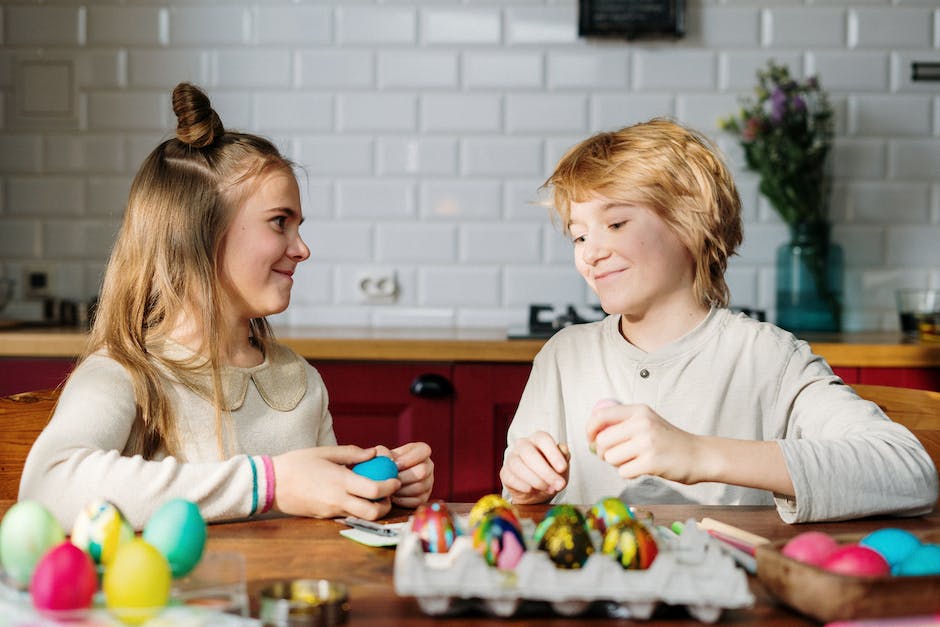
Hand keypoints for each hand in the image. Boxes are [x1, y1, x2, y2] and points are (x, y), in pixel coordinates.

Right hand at [271, 446, 399, 519]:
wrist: (269, 484)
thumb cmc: (295, 464)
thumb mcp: (324, 452)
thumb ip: (351, 453)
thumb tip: (373, 453)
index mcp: (340, 481)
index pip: (375, 490)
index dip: (390, 487)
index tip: (395, 480)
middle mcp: (338, 499)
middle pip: (373, 512)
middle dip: (386, 505)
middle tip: (388, 493)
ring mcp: (331, 511)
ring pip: (361, 517)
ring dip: (373, 510)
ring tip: (373, 496)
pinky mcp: (324, 517)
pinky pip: (347, 516)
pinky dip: (357, 510)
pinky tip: (355, 497)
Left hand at [380, 442, 433, 507]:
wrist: (384, 478)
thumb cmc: (383, 463)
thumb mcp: (382, 453)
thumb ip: (382, 452)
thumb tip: (390, 461)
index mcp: (422, 450)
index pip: (424, 451)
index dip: (408, 459)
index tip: (394, 465)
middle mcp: (429, 466)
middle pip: (422, 472)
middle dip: (403, 477)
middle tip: (389, 480)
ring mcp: (428, 483)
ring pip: (419, 487)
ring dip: (400, 490)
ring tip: (388, 489)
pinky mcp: (424, 498)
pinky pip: (416, 501)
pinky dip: (401, 500)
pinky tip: (392, 497)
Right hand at [499, 431, 569, 504]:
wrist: (538, 492)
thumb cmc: (551, 473)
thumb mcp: (562, 466)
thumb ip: (564, 457)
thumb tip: (563, 449)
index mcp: (538, 439)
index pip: (543, 439)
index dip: (553, 453)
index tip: (562, 468)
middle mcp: (523, 445)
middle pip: (529, 453)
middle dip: (545, 471)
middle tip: (558, 484)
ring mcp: (511, 458)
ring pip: (518, 465)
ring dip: (536, 480)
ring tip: (549, 489)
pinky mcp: (505, 473)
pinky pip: (510, 478)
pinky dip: (523, 486)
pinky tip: (532, 490)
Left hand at [586, 402, 702, 483]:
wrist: (699, 455)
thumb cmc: (669, 440)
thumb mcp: (647, 421)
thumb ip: (622, 423)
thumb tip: (592, 437)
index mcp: (638, 411)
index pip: (601, 415)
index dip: (590, 429)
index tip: (590, 439)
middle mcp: (642, 424)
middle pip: (602, 441)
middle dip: (604, 452)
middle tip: (617, 455)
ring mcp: (647, 443)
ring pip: (610, 458)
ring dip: (618, 464)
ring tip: (634, 460)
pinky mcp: (651, 462)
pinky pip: (623, 472)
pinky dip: (629, 473)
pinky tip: (642, 468)